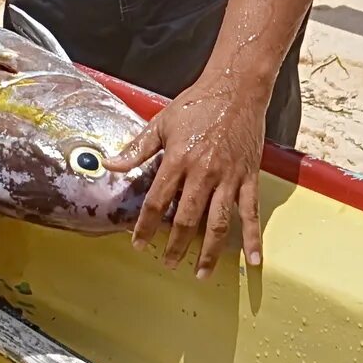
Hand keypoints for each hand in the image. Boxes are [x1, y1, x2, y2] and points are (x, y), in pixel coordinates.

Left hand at [103, 77, 269, 279]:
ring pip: (217, 223)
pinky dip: (253, 238)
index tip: (139, 243)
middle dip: (176, 245)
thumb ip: (136, 149)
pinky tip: (253, 260)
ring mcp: (228, 178)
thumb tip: (109, 164)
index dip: (146, 226)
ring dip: (208, 251)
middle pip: (187, 218)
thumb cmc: (197, 104)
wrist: (235, 89)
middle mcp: (203, 173)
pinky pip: (251, 213)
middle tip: (168, 262)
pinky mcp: (248, 178)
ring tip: (201, 273)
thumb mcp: (161, 123)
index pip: (158, 201)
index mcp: (178, 160)